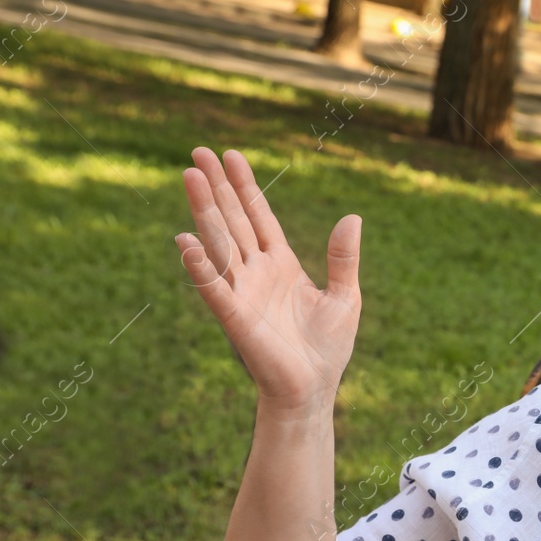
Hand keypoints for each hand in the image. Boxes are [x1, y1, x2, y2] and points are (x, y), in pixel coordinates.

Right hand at [177, 147, 361, 408]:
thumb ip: (343, 258)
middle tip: (198, 152)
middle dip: (217, 187)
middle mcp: (257, 272)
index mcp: (281, 264)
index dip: (245, 186)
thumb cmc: (328, 348)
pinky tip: (186, 241)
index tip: (232, 155)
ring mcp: (243, 292)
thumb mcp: (345, 297)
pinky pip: (214, 288)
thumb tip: (353, 217)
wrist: (315, 389)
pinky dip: (201, 266)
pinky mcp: (236, 318)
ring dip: (204, 212)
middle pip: (233, 220)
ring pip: (220, 243)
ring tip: (190, 177)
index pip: (259, 216)